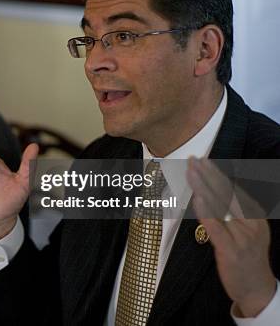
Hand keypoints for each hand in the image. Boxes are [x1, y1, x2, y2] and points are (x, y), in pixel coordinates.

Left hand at [188, 158, 275, 316]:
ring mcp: (242, 236)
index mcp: (255, 216)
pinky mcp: (230, 250)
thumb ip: (232, 212)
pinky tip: (198, 197)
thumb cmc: (246, 257)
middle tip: (193, 159)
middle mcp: (251, 223)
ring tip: (191, 171)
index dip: (216, 173)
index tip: (202, 160)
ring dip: (203, 186)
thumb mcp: (246, 231)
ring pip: (220, 206)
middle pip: (226, 193)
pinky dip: (206, 210)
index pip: (233, 189)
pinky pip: (216, 226)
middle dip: (208, 174)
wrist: (257, 289)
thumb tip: (211, 192)